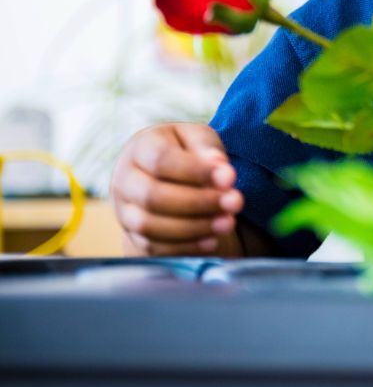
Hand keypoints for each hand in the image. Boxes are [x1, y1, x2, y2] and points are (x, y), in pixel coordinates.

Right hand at [110, 122, 244, 256]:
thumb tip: (221, 168)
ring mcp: (123, 211)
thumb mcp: (197, 137)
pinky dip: (184, 247)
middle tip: (235, 203)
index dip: (196, 171)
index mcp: (140, 147)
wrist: (165, 173)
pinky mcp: (132, 236)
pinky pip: (153, 249)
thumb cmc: (185, 150)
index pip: (162, 160)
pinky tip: (211, 241)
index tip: (230, 178)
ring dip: (193, 228)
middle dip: (198, 203)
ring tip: (227, 223)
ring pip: (150, 226)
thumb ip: (207, 149)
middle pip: (153, 196)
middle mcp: (124, 179)